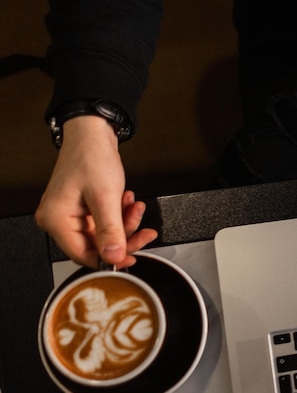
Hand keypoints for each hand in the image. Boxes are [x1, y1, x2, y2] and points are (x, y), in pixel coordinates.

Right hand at [35, 116, 157, 268]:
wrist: (93, 133)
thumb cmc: (92, 156)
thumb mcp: (106, 197)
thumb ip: (111, 230)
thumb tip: (115, 257)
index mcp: (56, 220)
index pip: (84, 255)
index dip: (110, 259)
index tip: (133, 256)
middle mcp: (59, 220)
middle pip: (96, 245)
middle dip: (124, 236)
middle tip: (144, 231)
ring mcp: (70, 215)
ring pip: (104, 234)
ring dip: (125, 223)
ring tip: (137, 208)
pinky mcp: (81, 210)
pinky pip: (104, 222)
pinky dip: (120, 215)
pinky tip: (128, 202)